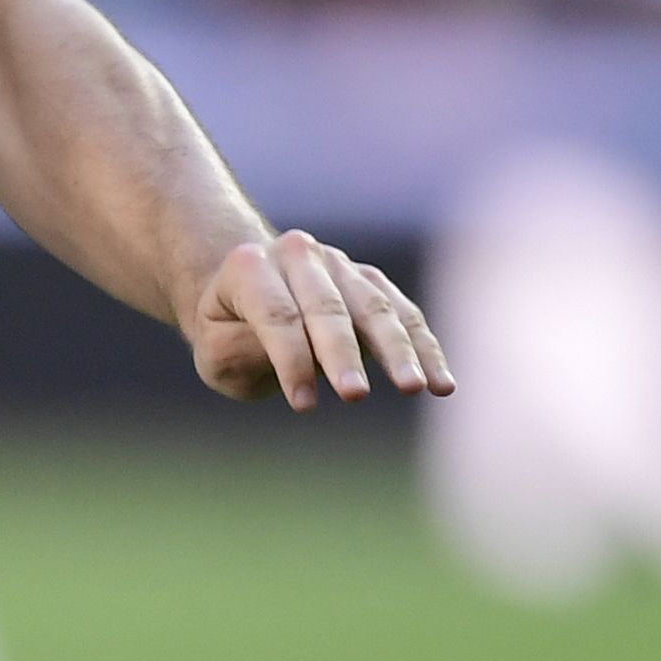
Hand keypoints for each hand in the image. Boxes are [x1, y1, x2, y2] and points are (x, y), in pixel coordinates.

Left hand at [187, 226, 448, 411]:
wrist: (245, 299)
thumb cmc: (227, 335)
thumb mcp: (217, 353)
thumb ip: (250, 352)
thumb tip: (302, 363)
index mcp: (249, 266)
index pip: (276, 314)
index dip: (290, 360)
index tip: (303, 406)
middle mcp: (298, 254)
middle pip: (326, 307)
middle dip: (342, 354)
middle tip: (354, 396)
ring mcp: (339, 265)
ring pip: (375, 307)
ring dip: (397, 350)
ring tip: (416, 389)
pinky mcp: (370, 283)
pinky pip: (404, 315)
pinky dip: (424, 349)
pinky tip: (443, 384)